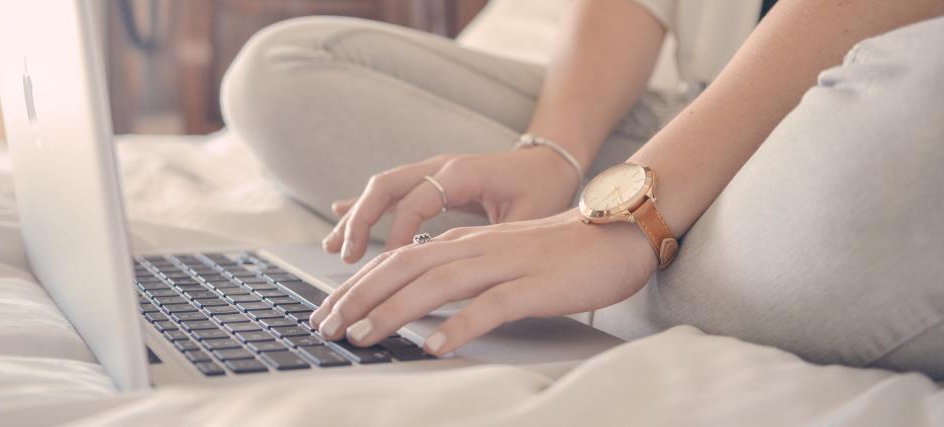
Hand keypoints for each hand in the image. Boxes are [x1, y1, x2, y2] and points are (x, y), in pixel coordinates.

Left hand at [310, 210, 656, 354]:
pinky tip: (434, 346)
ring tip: (362, 337)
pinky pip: (491, 306)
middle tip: (325, 327)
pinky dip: (459, 326)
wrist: (618, 233)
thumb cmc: (560, 254)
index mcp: (465, 244)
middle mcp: (476, 249)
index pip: (397, 260)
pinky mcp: (534, 285)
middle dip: (358, 298)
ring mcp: (505, 265)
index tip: (327, 312)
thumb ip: (462, 273)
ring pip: (436, 284)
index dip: (357, 286)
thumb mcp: (500, 258)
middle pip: (404, 268)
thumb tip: (420, 301)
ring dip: (393, 311)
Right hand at [323, 148, 579, 262]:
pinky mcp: (430, 180)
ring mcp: (432, 171)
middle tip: (346, 257)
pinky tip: (340, 217)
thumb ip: (497, 236)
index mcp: (463, 172)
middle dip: (361, 221)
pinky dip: (365, 206)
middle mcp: (441, 166)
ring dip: (356, 217)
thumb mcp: (529, 215)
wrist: (550, 161)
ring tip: (334, 249)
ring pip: (382, 188)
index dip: (399, 233)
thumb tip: (468, 268)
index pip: (417, 201)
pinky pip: (391, 191)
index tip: (389, 264)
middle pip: (387, 186)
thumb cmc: (543, 188)